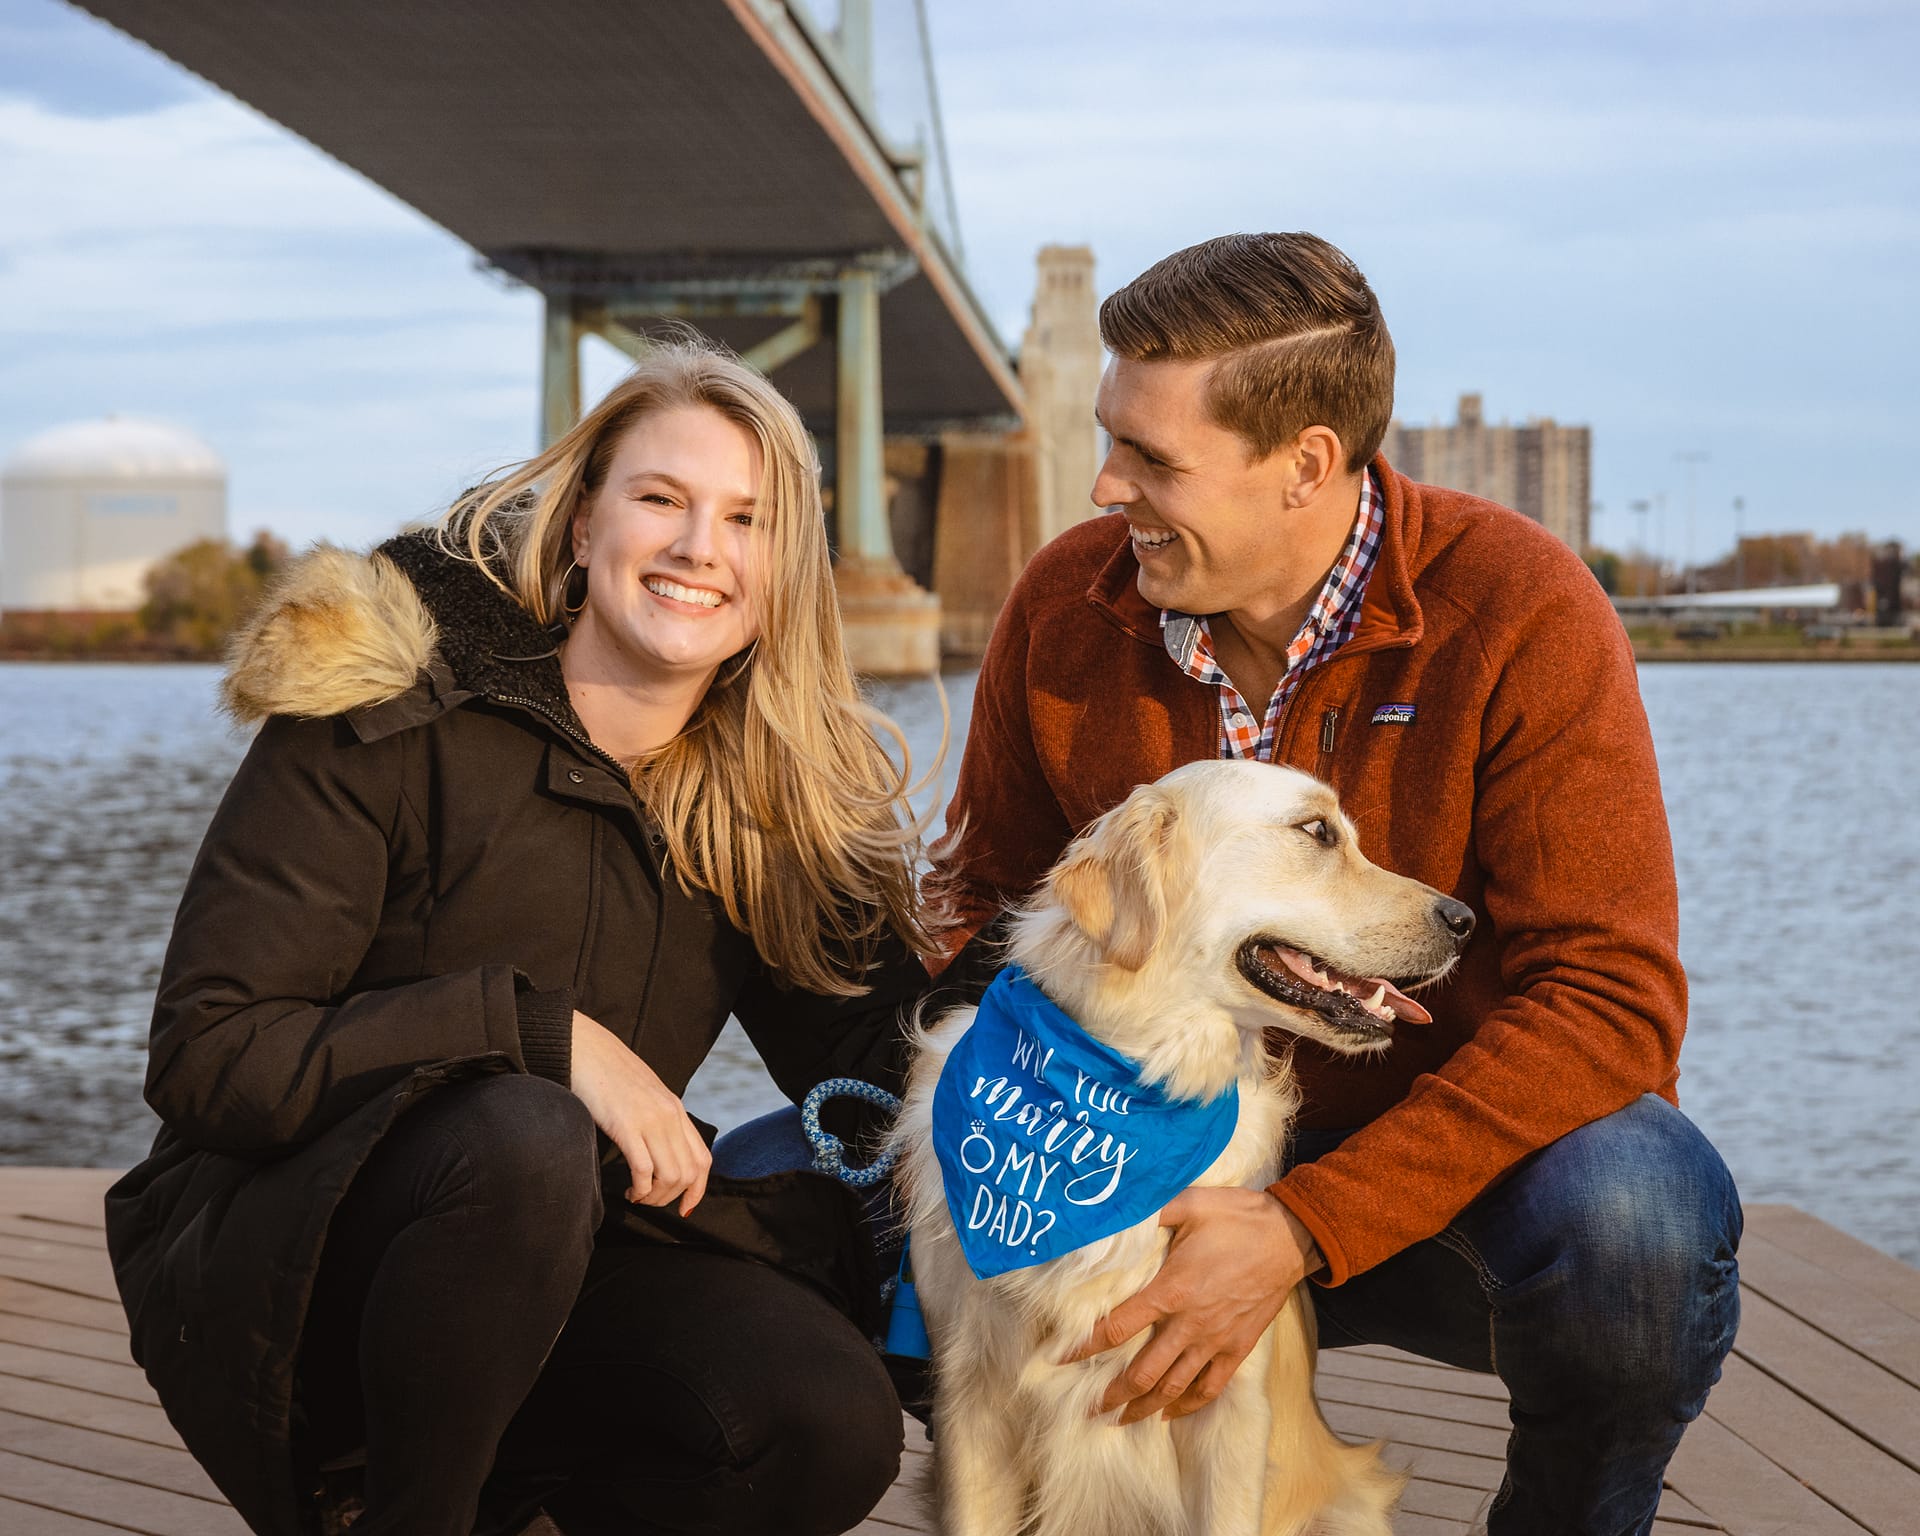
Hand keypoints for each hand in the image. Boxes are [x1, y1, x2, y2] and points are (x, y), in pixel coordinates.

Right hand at [568, 1011, 711, 1214]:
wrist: (584, 1048)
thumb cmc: (607, 1074)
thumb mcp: (645, 1096)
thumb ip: (658, 1119)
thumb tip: (660, 1152)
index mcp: (676, 1110)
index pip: (702, 1159)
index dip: (698, 1190)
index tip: (685, 1209)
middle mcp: (670, 1115)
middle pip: (689, 1173)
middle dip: (671, 1198)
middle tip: (648, 1200)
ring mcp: (650, 1119)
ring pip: (670, 1176)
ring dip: (655, 1197)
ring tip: (637, 1195)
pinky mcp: (626, 1124)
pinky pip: (644, 1169)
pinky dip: (640, 1189)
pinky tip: (629, 1189)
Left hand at [1061, 1186, 1318, 1423]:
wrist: (1290, 1238)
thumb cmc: (1237, 1218)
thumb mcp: (1189, 1203)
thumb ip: (1151, 1211)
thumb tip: (1116, 1210)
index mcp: (1171, 1290)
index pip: (1118, 1327)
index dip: (1086, 1346)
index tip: (1062, 1358)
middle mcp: (1190, 1324)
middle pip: (1142, 1372)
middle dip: (1112, 1394)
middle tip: (1088, 1407)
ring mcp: (1215, 1341)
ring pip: (1172, 1388)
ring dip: (1143, 1407)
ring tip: (1120, 1420)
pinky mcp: (1238, 1348)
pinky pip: (1209, 1387)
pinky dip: (1187, 1405)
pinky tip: (1169, 1413)